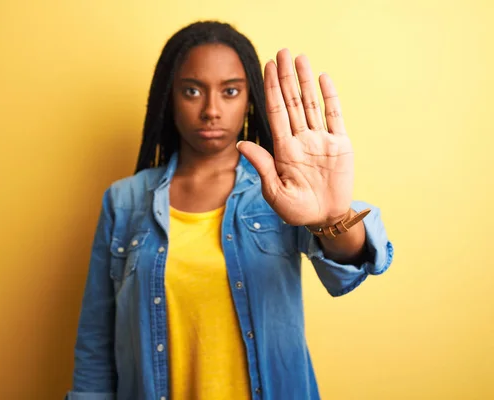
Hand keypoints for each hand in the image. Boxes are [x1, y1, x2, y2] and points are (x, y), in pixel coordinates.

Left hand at [237, 49, 353, 226]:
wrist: (324, 218)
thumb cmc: (296, 210)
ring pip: (312, 103)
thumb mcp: (275, 191)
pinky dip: (330, 97)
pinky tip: (322, 78)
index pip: (276, 112)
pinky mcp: (340, 144)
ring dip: (305, 81)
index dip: (270, 89)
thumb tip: (241, 144)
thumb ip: (262, 166)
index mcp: (283, 150)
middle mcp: (300, 139)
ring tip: (300, 58)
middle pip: (292, 101)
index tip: (266, 67)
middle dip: (286, 77)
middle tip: (282, 52)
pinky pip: (334, 116)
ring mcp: (320, 140)